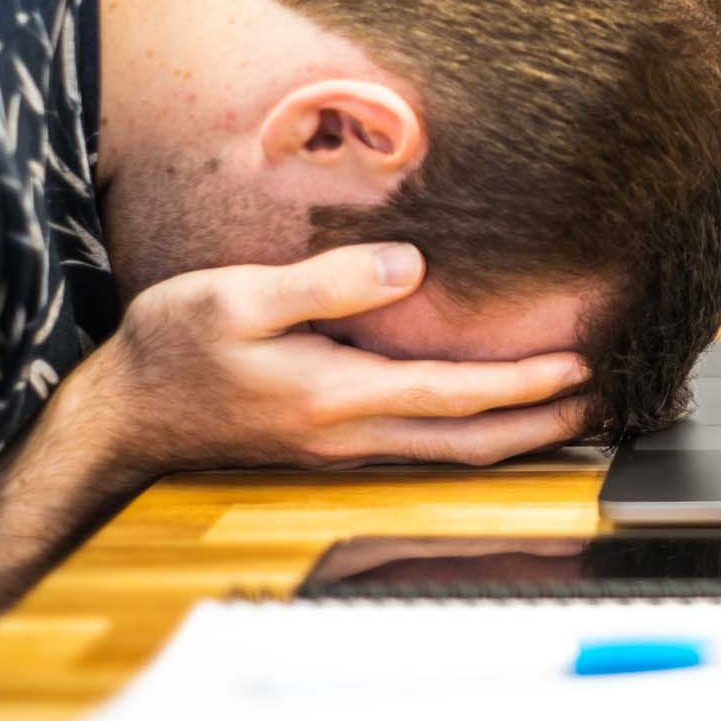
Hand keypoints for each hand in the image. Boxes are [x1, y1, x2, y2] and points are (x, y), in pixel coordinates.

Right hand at [81, 243, 593, 478]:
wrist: (122, 418)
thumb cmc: (173, 350)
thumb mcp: (238, 299)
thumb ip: (327, 284)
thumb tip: (411, 268)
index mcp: (338, 397)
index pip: (454, 395)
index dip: (521, 384)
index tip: (576, 367)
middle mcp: (351, 435)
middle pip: (469, 442)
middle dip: (540, 424)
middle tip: (599, 402)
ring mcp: (342, 448)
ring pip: (448, 452)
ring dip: (511, 434)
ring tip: (564, 412)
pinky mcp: (330, 446)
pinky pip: (421, 446)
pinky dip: (468, 434)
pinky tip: (485, 416)